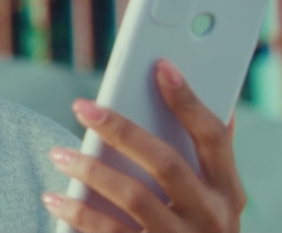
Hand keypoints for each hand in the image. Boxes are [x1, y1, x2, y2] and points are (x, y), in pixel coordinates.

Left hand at [41, 59, 244, 232]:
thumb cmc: (195, 229)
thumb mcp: (213, 200)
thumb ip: (208, 159)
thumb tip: (220, 106)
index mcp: (227, 191)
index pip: (212, 137)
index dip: (188, 100)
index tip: (159, 65)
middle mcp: (212, 217)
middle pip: (166, 163)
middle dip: (122, 129)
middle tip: (81, 106)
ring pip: (134, 198)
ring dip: (91, 171)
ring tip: (58, 153)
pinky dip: (79, 214)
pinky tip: (54, 198)